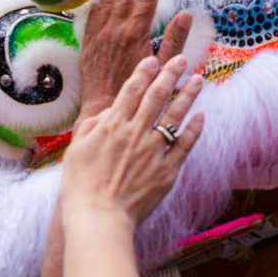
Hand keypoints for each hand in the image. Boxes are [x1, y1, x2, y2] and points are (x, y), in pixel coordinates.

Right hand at [61, 55, 205, 228]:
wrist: (99, 217)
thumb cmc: (81, 186)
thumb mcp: (76, 150)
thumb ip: (93, 126)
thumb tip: (108, 111)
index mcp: (112, 126)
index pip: (131, 91)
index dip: (143, 72)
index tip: (153, 58)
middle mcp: (135, 133)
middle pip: (156, 97)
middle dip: (170, 74)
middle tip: (181, 59)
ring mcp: (153, 151)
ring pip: (174, 116)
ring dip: (187, 95)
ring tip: (198, 79)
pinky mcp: (166, 170)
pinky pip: (184, 145)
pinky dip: (194, 129)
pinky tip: (201, 116)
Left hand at [76, 0, 193, 123]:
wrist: (106, 109)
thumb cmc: (140, 92)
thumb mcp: (164, 67)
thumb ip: (175, 40)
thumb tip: (186, 14)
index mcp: (135, 33)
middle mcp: (115, 30)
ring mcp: (99, 36)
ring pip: (106, 2)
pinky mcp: (87, 44)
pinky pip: (92, 16)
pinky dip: (97, 1)